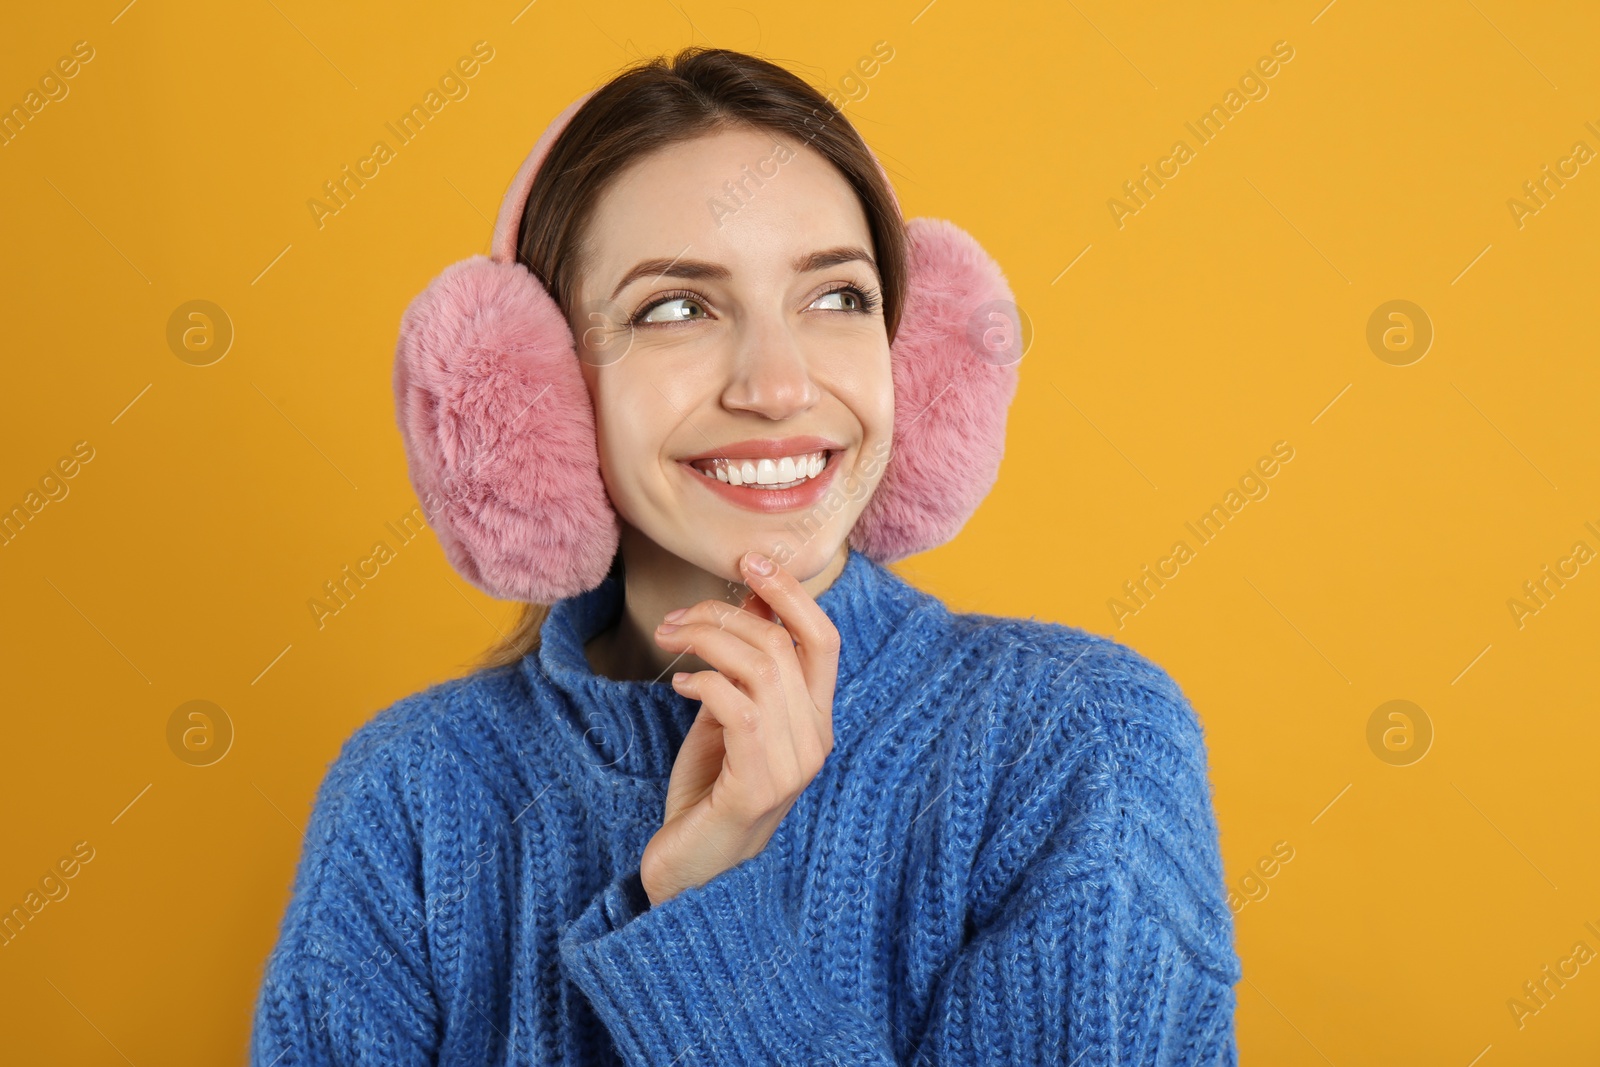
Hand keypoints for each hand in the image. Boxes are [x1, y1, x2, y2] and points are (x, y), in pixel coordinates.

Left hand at [640, 550, 841, 906]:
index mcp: (816, 720)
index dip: (791, 592)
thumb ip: (745, 667)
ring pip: (760, 668)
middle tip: (676, 617)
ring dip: (706, 640)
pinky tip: (679, 686)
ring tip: (668, 641)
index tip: (750, 559)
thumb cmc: (709, 790)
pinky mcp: (758, 786)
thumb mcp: (729, 716)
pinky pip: (738, 708)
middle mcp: (815, 740)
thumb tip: (750, 600)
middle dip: (723, 614)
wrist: (693, 874)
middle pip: (782, 645)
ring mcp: (792, 766)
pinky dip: (704, 683)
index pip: (824, 639)